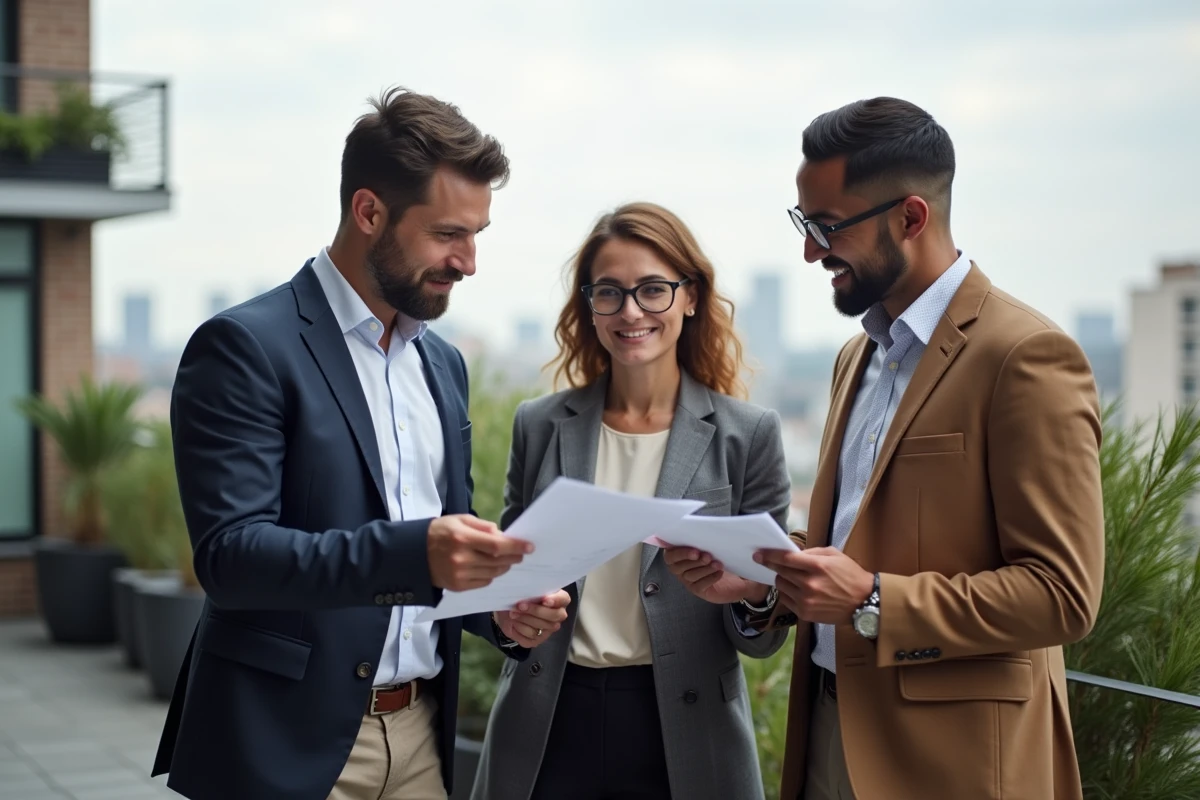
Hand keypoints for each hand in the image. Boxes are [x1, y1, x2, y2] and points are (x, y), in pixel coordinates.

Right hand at [427, 515, 531, 591]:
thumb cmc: (439, 532)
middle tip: (521, 553)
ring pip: (493, 573)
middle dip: (513, 557)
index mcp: (462, 538)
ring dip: (503, 566)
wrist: (414, 553)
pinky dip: (491, 575)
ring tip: (506, 560)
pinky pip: (483, 582)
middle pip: (498, 561)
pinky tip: (489, 567)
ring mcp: (459, 575)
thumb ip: (483, 527)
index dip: (516, 547)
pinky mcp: (457, 586)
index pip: (497, 545)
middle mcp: (461, 559)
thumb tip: (502, 535)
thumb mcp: (459, 520)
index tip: (529, 546)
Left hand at [494, 590, 570, 647]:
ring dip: (524, 619)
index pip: (563, 599)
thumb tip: (528, 589)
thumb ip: (531, 588)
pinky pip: (530, 638)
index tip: (544, 600)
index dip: (556, 600)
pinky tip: (513, 623)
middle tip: (520, 606)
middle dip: (535, 611)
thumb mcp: (525, 588)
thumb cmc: (521, 596)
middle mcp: (557, 616)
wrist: (508, 611)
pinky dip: (519, 629)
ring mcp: (548, 630)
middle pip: (554, 616)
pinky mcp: (537, 641)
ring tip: (513, 613)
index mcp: (559, 599)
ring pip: (540, 627)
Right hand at [662, 546, 770, 605]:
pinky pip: (699, 585)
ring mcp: (687, 580)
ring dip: (704, 569)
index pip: (670, 555)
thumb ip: (704, 538)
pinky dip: (710, 578)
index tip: (695, 551)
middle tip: (708, 556)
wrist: (734, 573)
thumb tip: (703, 530)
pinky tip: (719, 572)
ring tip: (717, 564)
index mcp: (678, 553)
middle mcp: (680, 568)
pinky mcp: (698, 589)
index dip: (680, 553)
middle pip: (678, 567)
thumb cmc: (717, 553)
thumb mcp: (711, 543)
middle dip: (693, 561)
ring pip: (690, 575)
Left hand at [754, 546, 873, 623]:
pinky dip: (787, 592)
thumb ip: (811, 552)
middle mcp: (809, 584)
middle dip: (773, 566)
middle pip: (780, 572)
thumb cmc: (850, 575)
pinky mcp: (805, 613)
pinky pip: (785, 599)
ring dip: (782, 579)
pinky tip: (796, 589)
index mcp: (817, 566)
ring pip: (781, 586)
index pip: (786, 558)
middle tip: (769, 562)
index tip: (759, 554)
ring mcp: (806, 600)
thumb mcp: (834, 555)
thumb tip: (792, 553)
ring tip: (791, 577)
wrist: (864, 602)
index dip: (770, 555)